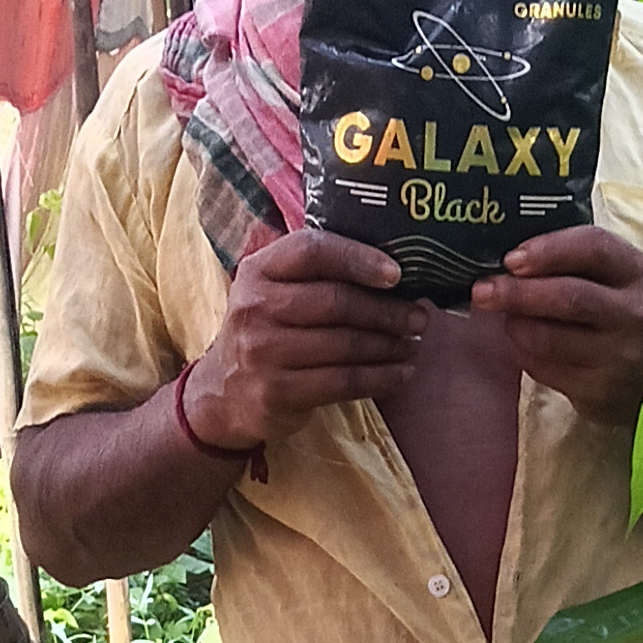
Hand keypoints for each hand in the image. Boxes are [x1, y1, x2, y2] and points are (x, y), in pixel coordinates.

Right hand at [185, 230, 426, 451]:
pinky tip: (400, 374)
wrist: (224, 392)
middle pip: (336, 302)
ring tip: (413, 345)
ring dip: (389, 346)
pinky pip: (343, 382)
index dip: (359, 258)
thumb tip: (394, 272)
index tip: (397, 274)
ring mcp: (262, 351)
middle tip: (419, 317)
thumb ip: (318, 275)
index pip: (312, 250)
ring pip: (345, 345)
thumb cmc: (268, 332)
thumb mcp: (276, 291)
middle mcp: (255, 306)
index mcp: (259, 270)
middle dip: (387, 311)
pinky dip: (380, 378)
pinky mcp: (276, 391)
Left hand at [469, 227, 642, 424]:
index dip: (548, 250)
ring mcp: (619, 357)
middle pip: (569, 297)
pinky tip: (524, 345)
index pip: (594, 248)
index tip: (511, 259)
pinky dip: (523, 353)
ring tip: (506, 318)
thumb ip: (573, 261)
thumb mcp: (615, 278)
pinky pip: (544, 369)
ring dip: (516, 325)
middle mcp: (634, 314)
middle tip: (482, 291)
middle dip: (517, 292)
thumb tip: (507, 260)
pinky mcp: (598, 391)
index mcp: (638, 273)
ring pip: (549, 338)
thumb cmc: (621, 313)